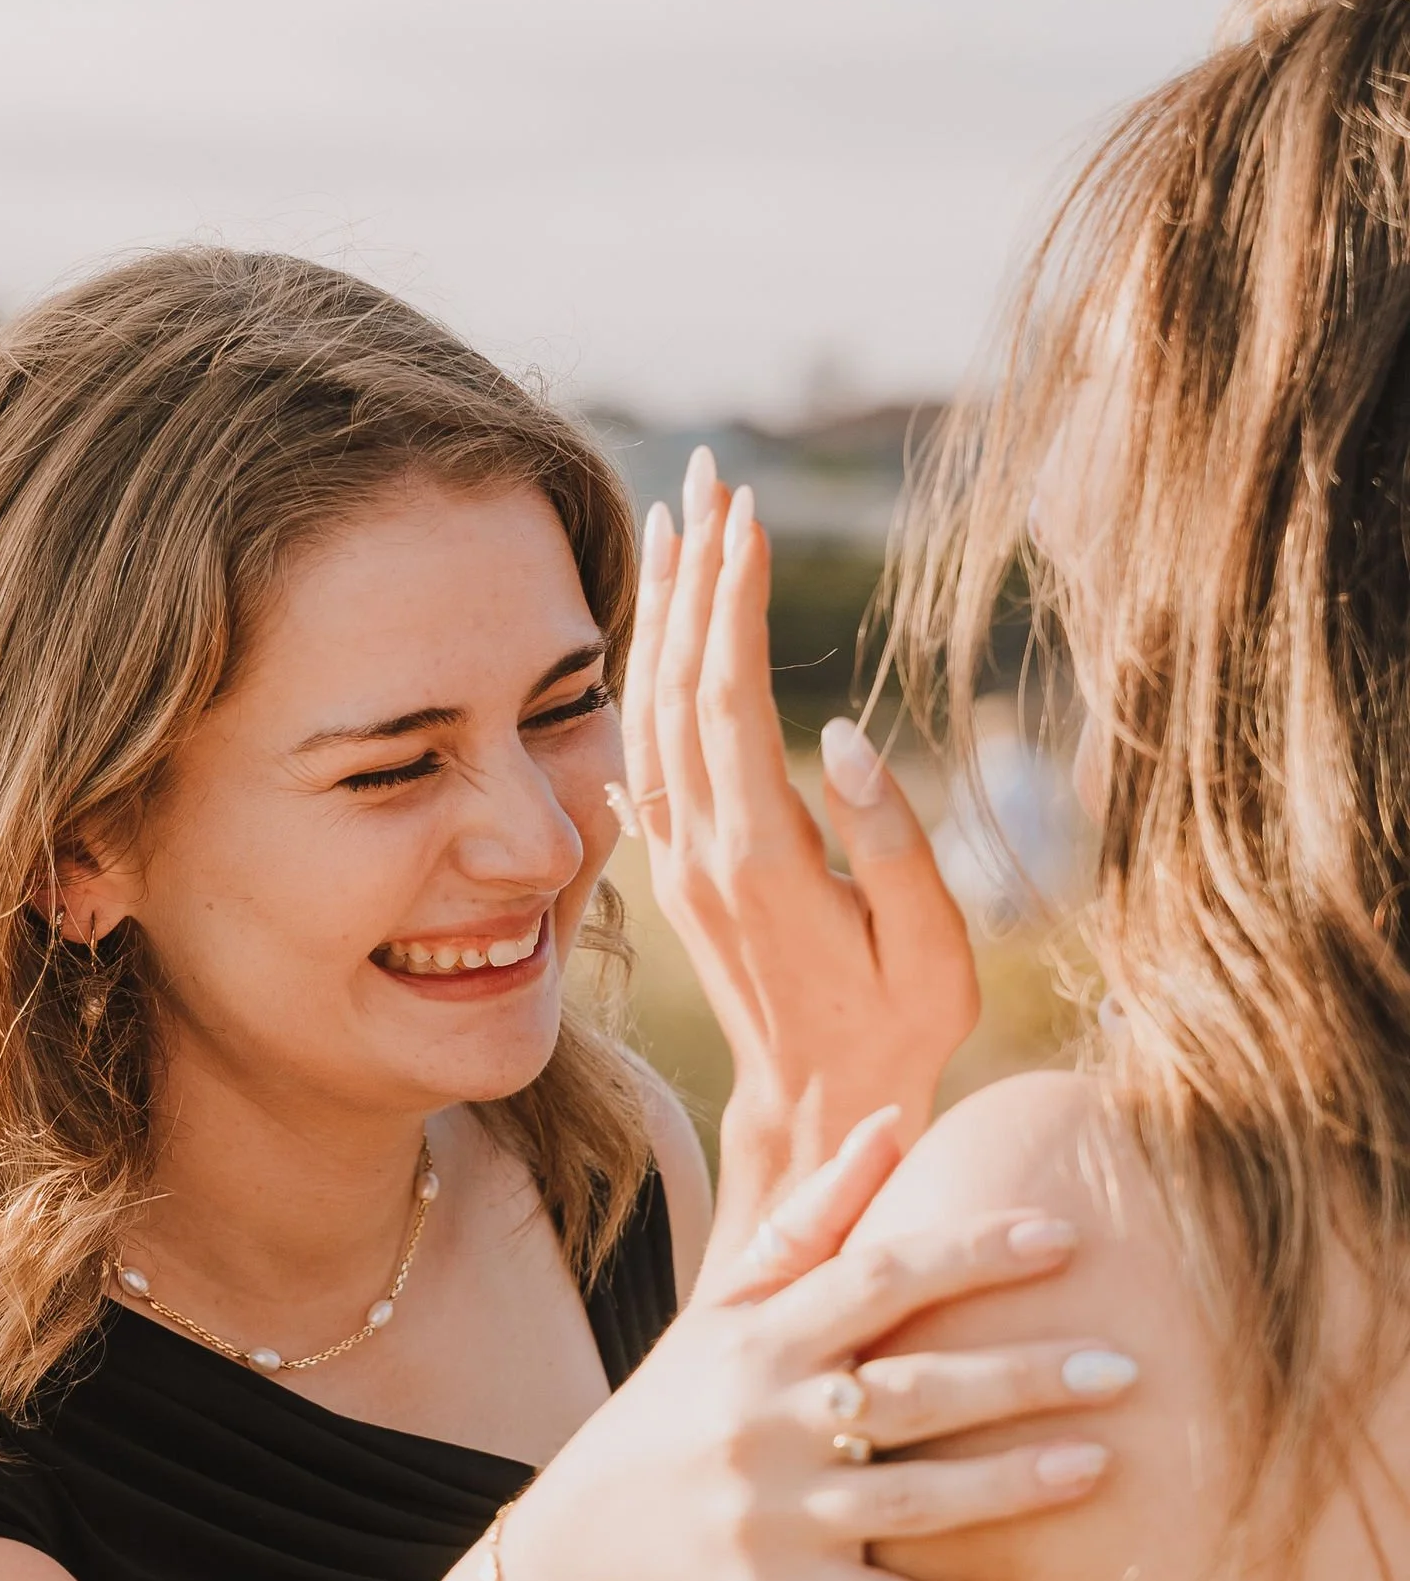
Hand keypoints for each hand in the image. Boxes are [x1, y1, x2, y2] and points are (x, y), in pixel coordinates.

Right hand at [503, 1112, 1131, 1580]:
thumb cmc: (673, 1411)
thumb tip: (890, 1122)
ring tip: (1104, 1465)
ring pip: (914, 1503)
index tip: (1062, 1235)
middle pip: (913, 1392)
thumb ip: (810, 1221)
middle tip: (1126, 1365)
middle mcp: (766, 1426)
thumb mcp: (722, 1311)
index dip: (968, 1252)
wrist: (581, 1550)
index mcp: (760, 1343)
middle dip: (1021, 1377)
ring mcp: (776, 1519)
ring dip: (1012, 1488)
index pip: (875, 1281)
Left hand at [618, 449, 978, 1244]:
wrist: (815, 1105)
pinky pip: (650, 750)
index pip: (729, 697)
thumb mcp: (930, 951)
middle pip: (678, 684)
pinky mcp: (682, 867)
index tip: (744, 512)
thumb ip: (892, 843)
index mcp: (762, 853)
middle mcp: (704, 846)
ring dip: (666, 611)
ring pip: (653, 710)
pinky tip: (664, 629)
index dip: (732, 599)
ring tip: (679, 521)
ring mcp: (682, 857)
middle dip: (693, 573)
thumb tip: (845, 736)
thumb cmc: (895, 1029)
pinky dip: (654, 675)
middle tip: (709, 476)